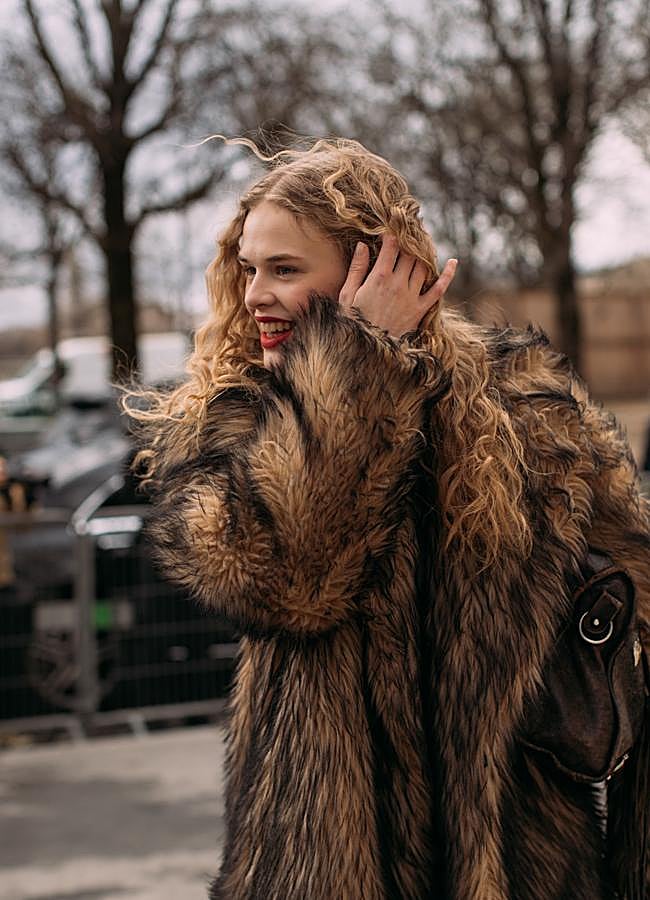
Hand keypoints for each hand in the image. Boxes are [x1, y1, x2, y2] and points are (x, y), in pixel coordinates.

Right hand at [338, 234, 456, 338]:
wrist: (366, 350)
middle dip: (409, 241)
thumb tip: (363, 245)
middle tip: (408, 233)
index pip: (391, 247)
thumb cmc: (352, 322)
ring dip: (424, 254)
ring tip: (421, 245)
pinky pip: (439, 289)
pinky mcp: (420, 309)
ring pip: (423, 266)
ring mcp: (412, 297)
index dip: (392, 235)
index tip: (390, 230)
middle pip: (409, 254)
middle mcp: (398, 284)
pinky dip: (447, 275)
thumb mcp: (347, 295)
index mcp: (379, 278)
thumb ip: (357, 269)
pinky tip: (452, 262)